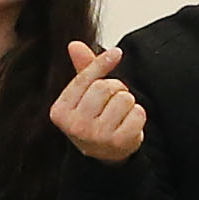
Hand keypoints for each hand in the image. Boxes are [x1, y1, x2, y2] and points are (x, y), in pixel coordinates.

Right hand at [52, 39, 143, 161]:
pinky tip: (129, 124)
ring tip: (120, 114)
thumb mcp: (83, 97)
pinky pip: (138, 113)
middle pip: (105, 87)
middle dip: (116, 89)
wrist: (104, 155)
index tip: (117, 53)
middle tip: (113, 101)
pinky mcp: (118, 142)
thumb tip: (75, 44)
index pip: (84, 79)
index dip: (101, 63)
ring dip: (128, 102)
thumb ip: (82, 70)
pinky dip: (138, 115)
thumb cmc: (93, 119)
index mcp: (60, 112)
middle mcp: (74, 126)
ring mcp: (96, 136)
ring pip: (124, 99)